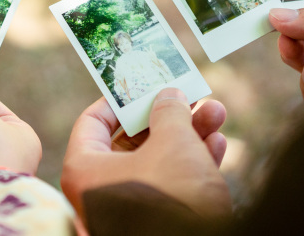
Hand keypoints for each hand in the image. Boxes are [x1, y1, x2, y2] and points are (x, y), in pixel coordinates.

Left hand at [61, 89, 230, 223]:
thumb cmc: (171, 197)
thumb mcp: (173, 142)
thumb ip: (168, 111)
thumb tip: (168, 96)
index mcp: (85, 168)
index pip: (93, 121)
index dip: (120, 97)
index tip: (144, 81)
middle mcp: (100, 189)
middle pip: (132, 139)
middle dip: (167, 114)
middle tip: (190, 94)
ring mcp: (126, 209)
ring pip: (157, 160)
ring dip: (189, 134)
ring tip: (216, 112)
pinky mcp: (153, 222)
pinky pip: (169, 185)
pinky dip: (192, 164)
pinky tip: (218, 144)